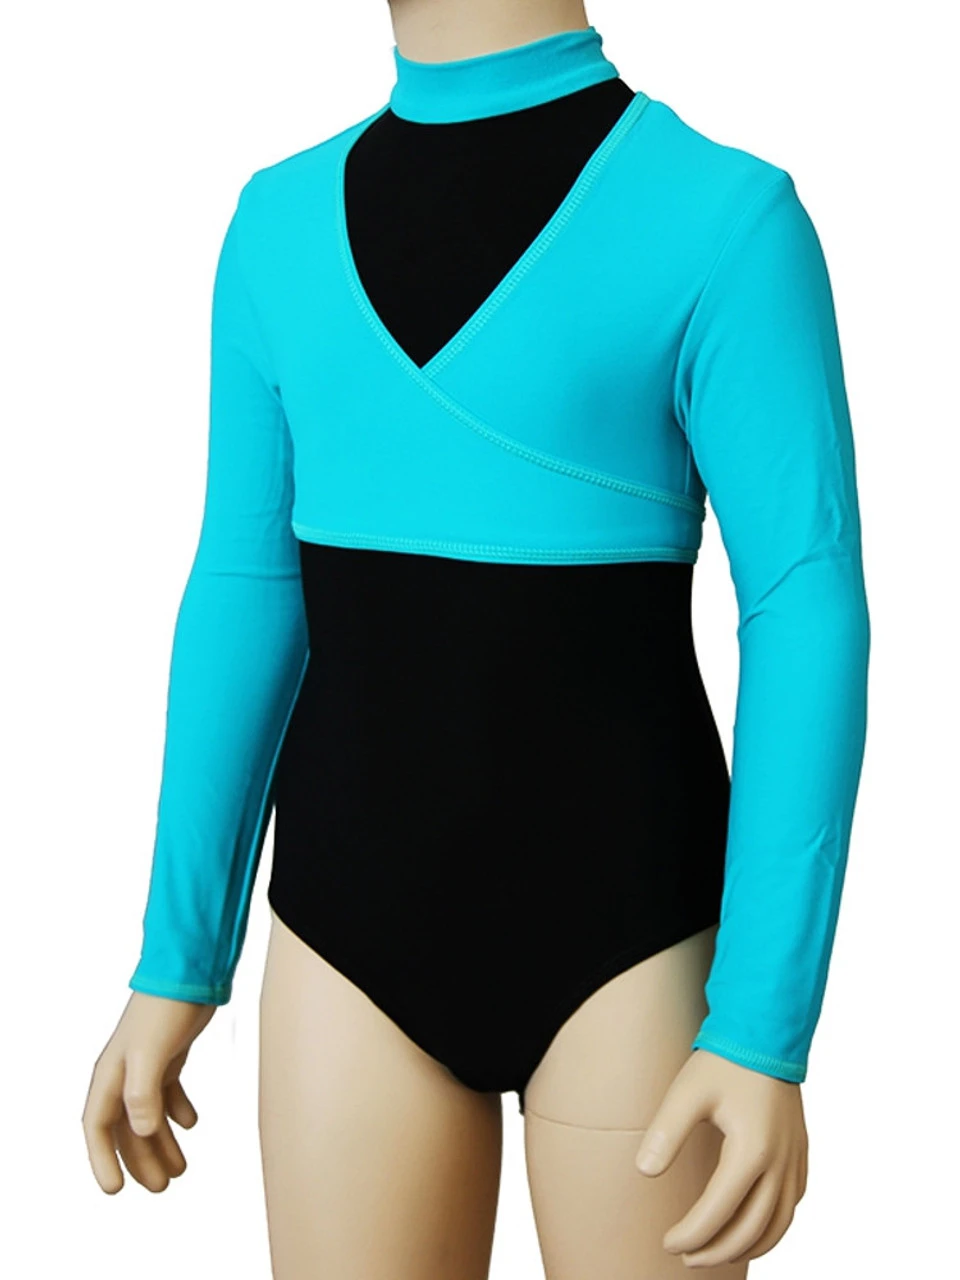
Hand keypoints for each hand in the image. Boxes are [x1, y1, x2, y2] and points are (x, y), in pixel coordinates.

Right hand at [82, 991, 216, 1193]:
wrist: (189, 970)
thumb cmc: (165, 1008)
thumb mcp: (151, 1052)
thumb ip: (143, 1092)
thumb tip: (140, 1131)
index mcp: (111, 1075)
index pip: (98, 1126)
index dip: (102, 1160)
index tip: (115, 1190)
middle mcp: (124, 1073)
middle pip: (126, 1128)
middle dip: (140, 1160)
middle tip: (161, 1188)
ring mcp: (146, 1064)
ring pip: (148, 1115)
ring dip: (161, 1143)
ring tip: (180, 1170)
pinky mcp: (168, 1054)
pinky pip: (168, 1093)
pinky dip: (178, 1111)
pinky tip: (192, 1124)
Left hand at [635, 1047, 807, 1267]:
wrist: (767, 1034)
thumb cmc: (725, 1061)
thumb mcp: (687, 1092)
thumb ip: (666, 1133)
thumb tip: (643, 1171)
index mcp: (751, 1151)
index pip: (718, 1212)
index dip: (691, 1234)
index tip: (667, 1242)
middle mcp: (780, 1164)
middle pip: (751, 1230)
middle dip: (716, 1251)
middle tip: (686, 1258)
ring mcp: (795, 1162)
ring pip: (777, 1226)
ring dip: (746, 1248)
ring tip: (714, 1254)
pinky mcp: (801, 1156)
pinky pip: (791, 1208)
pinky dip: (771, 1230)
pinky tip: (749, 1231)